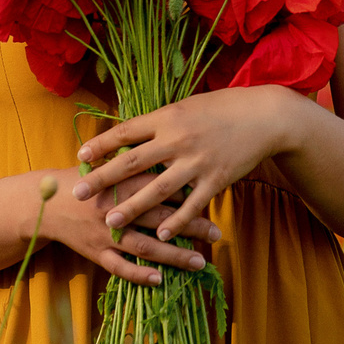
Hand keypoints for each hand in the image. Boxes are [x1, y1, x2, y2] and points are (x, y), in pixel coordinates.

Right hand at [38, 166, 220, 286]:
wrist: (43, 201)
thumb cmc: (84, 180)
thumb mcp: (108, 163)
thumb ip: (137, 161)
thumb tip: (175, 156)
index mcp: (120, 181)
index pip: (159, 186)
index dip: (186, 192)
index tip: (210, 197)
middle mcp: (115, 207)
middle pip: (159, 218)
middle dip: (190, 226)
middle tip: (216, 233)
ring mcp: (105, 233)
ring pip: (145, 246)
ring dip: (174, 256)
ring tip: (199, 263)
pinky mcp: (95, 252)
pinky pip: (119, 267)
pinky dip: (139, 274)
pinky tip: (160, 280)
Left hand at [71, 86, 305, 241]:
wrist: (265, 117)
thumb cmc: (223, 108)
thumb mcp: (187, 106)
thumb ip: (160, 121)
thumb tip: (130, 132)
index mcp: (167, 117)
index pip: (125, 132)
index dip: (101, 144)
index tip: (80, 155)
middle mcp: (177, 139)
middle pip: (132, 163)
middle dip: (102, 180)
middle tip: (78, 194)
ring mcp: (196, 162)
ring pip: (157, 190)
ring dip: (131, 208)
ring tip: (110, 223)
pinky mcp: (216, 180)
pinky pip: (191, 205)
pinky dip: (176, 222)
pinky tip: (160, 236)